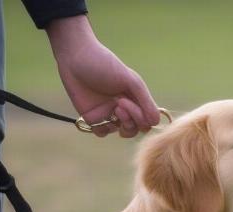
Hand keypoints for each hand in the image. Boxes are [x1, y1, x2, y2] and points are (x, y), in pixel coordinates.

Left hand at [46, 16, 160, 136]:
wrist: (75, 57)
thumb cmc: (105, 64)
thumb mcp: (131, 80)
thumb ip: (146, 101)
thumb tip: (156, 122)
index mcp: (135, 99)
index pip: (147, 120)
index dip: (143, 118)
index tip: (129, 102)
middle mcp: (124, 108)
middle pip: (137, 129)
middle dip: (132, 121)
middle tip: (119, 104)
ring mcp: (109, 114)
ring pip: (122, 132)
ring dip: (120, 124)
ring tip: (114, 107)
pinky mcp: (93, 118)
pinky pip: (102, 132)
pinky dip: (103, 127)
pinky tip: (98, 114)